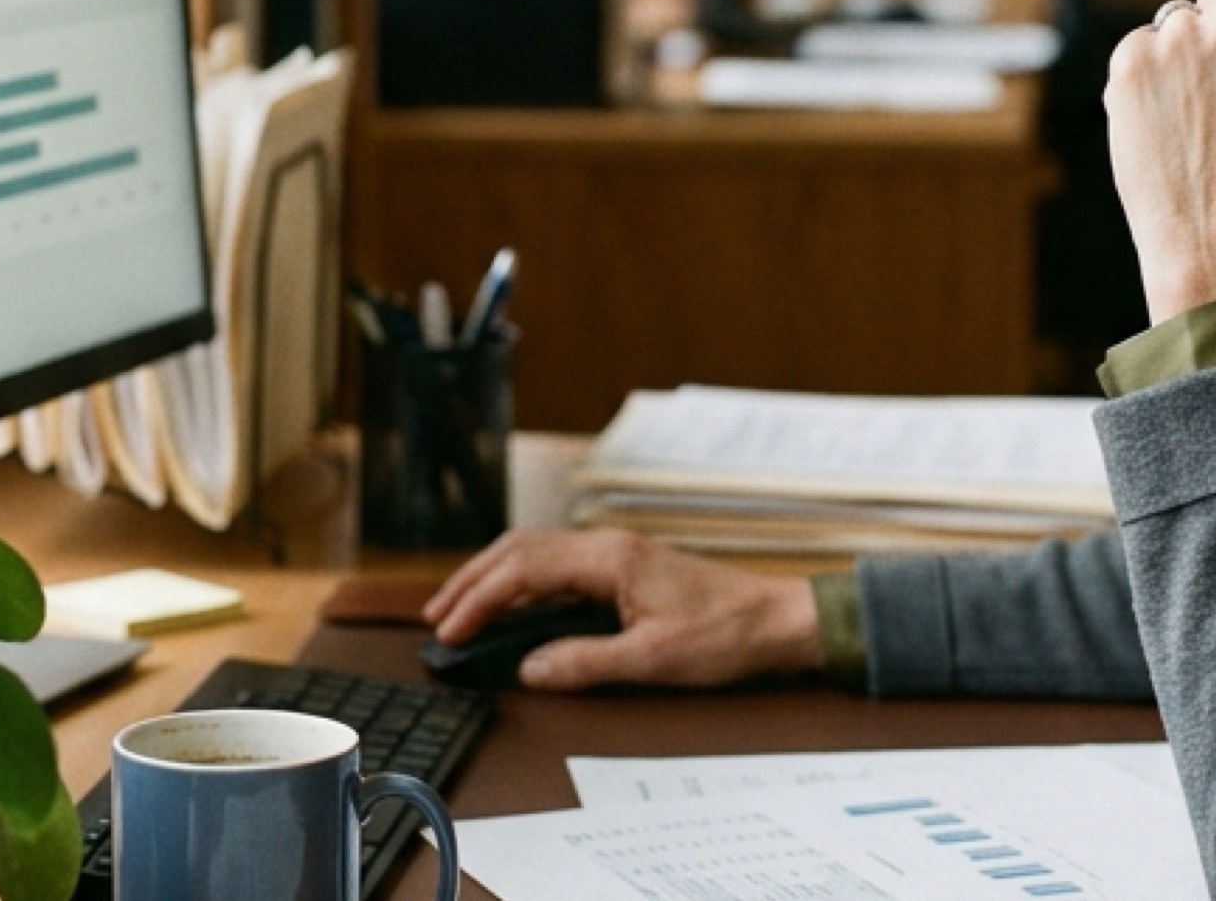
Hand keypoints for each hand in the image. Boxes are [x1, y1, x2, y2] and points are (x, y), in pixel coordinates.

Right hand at [422, 528, 822, 690]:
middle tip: (437, 616)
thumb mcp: (653, 661)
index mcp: (609, 558)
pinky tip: (513, 606)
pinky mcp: (625, 568)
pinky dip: (523, 583)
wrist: (778, 621)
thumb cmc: (725, 636)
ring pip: (536, 553)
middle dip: (473, 581)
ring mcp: (616, 554)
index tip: (449, 631)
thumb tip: (528, 668)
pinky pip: (558, 566)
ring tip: (461, 609)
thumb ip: (585, 662)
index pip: (522, 569)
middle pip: (520, 550)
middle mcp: (607, 546)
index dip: (479, 601)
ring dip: (494, 578)